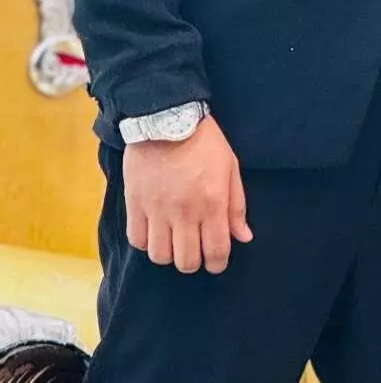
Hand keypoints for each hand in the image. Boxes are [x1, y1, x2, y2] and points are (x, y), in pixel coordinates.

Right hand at [123, 116, 251, 273]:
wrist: (166, 118)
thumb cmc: (204, 142)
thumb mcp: (230, 168)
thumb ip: (237, 206)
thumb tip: (243, 237)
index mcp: (212, 204)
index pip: (216, 252)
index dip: (217, 264)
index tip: (216, 263)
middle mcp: (184, 212)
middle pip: (186, 261)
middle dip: (194, 262)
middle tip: (195, 252)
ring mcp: (157, 209)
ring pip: (160, 256)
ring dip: (169, 254)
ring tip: (173, 242)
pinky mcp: (135, 203)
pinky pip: (136, 239)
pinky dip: (145, 242)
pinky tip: (153, 231)